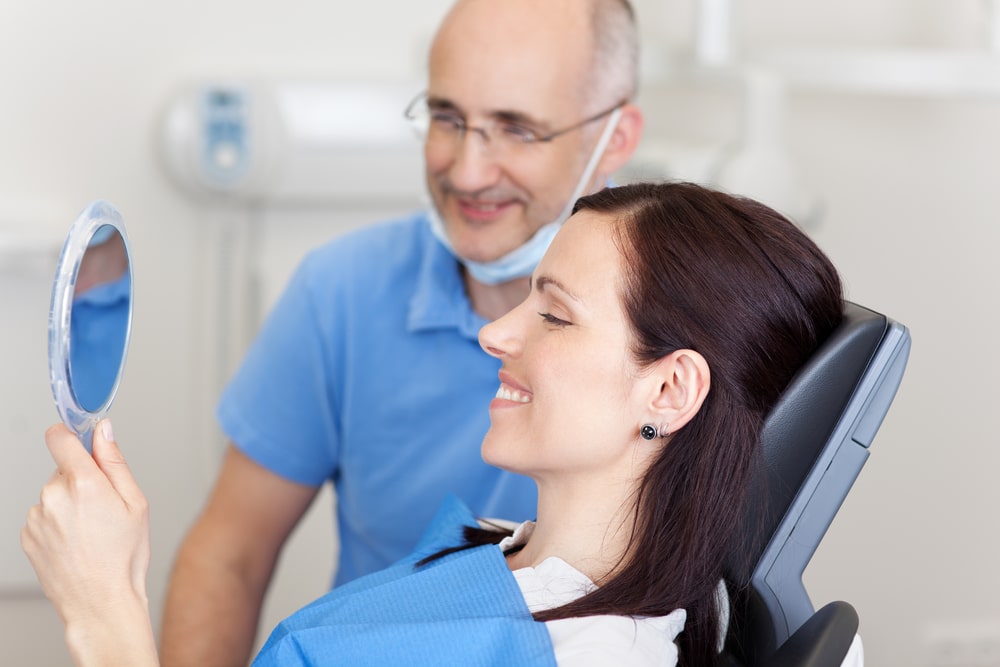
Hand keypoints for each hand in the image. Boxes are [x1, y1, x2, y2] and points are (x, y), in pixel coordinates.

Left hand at [21, 420, 157, 666]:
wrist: (100, 602)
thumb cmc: (124, 557)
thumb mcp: (136, 503)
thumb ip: (115, 461)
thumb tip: (103, 431)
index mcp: (84, 484)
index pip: (60, 437)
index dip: (71, 435)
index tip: (80, 442)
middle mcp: (53, 497)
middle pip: (64, 470)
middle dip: (82, 481)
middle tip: (104, 509)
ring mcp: (37, 517)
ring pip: (54, 495)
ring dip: (69, 505)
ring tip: (91, 533)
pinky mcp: (27, 535)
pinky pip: (44, 517)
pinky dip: (58, 524)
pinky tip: (76, 543)